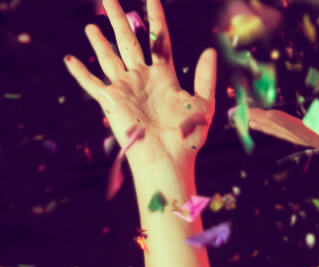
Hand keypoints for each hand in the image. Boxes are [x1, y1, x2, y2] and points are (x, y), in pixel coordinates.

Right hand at [63, 0, 215, 172]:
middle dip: (119, 18)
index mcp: (165, 77)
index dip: (155, 18)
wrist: (169, 160)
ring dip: (99, 42)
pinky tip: (70, 59)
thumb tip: (210, 49)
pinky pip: (92, 83)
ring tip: (91, 25)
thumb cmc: (188, 137)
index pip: (157, 40)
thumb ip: (205, 77)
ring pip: (109, 57)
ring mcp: (125, 88)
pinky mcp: (111, 101)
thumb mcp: (203, 104)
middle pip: (128, 40)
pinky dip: (80, 72)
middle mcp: (142, 78)